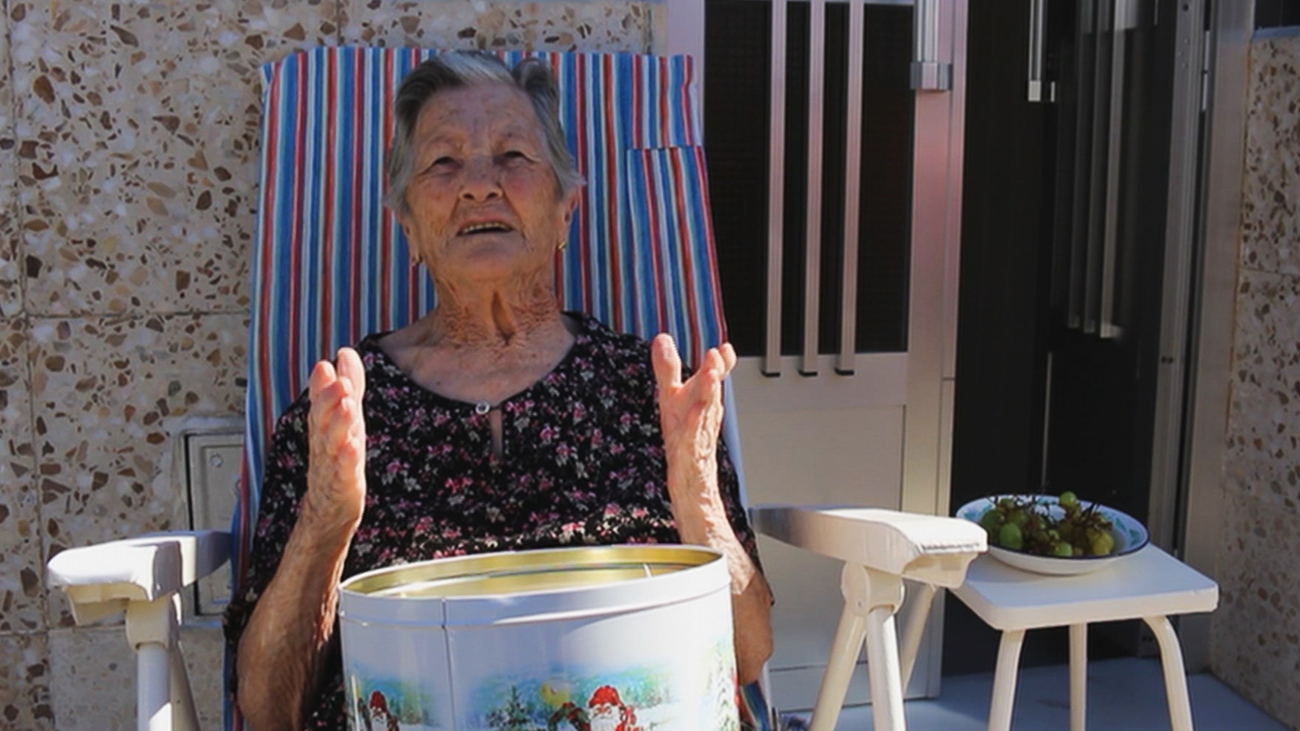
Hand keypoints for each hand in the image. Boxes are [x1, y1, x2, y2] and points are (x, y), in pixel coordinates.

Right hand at [304, 347, 366, 534]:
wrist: (327, 508)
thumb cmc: (337, 457)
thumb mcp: (345, 418)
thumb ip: (348, 386)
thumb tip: (346, 353)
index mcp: (323, 425)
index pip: (319, 402)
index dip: (321, 385)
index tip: (326, 365)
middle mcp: (324, 442)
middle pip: (322, 419)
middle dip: (329, 400)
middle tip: (340, 383)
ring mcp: (331, 464)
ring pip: (331, 442)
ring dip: (339, 424)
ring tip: (347, 407)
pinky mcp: (342, 485)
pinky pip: (343, 471)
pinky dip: (347, 459)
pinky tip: (353, 446)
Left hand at [651, 334, 736, 507]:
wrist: (693, 482)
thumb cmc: (685, 438)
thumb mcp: (672, 398)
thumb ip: (668, 368)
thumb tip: (662, 338)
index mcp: (703, 401)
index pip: (715, 379)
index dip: (721, 363)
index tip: (724, 347)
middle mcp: (704, 416)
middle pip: (710, 391)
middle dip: (714, 372)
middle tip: (715, 354)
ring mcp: (698, 436)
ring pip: (705, 413)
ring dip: (708, 394)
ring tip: (710, 376)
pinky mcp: (688, 456)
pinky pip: (690, 441)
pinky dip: (691, 429)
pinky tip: (691, 417)